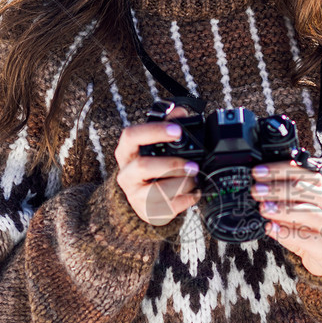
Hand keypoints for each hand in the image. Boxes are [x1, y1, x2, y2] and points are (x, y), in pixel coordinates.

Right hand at [114, 106, 200, 225]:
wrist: (143, 199)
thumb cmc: (151, 166)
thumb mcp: (155, 145)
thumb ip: (167, 125)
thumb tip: (180, 111)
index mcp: (126, 152)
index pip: (131, 135)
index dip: (155, 131)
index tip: (178, 131)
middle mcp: (126, 174)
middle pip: (142, 166)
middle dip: (171, 165)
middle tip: (193, 165)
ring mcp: (134, 194)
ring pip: (156, 191)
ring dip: (181, 184)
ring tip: (195, 178)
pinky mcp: (147, 211)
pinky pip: (169, 207)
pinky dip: (187, 199)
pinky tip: (195, 192)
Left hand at [251, 162, 321, 275]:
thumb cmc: (305, 224)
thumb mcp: (291, 206)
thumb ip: (278, 197)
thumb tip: (256, 189)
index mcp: (317, 187)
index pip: (301, 171)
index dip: (278, 170)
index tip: (257, 172)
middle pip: (304, 190)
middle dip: (277, 188)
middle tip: (257, 191)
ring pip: (309, 212)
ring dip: (283, 209)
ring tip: (264, 209)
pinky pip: (307, 238)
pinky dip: (288, 234)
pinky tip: (272, 228)